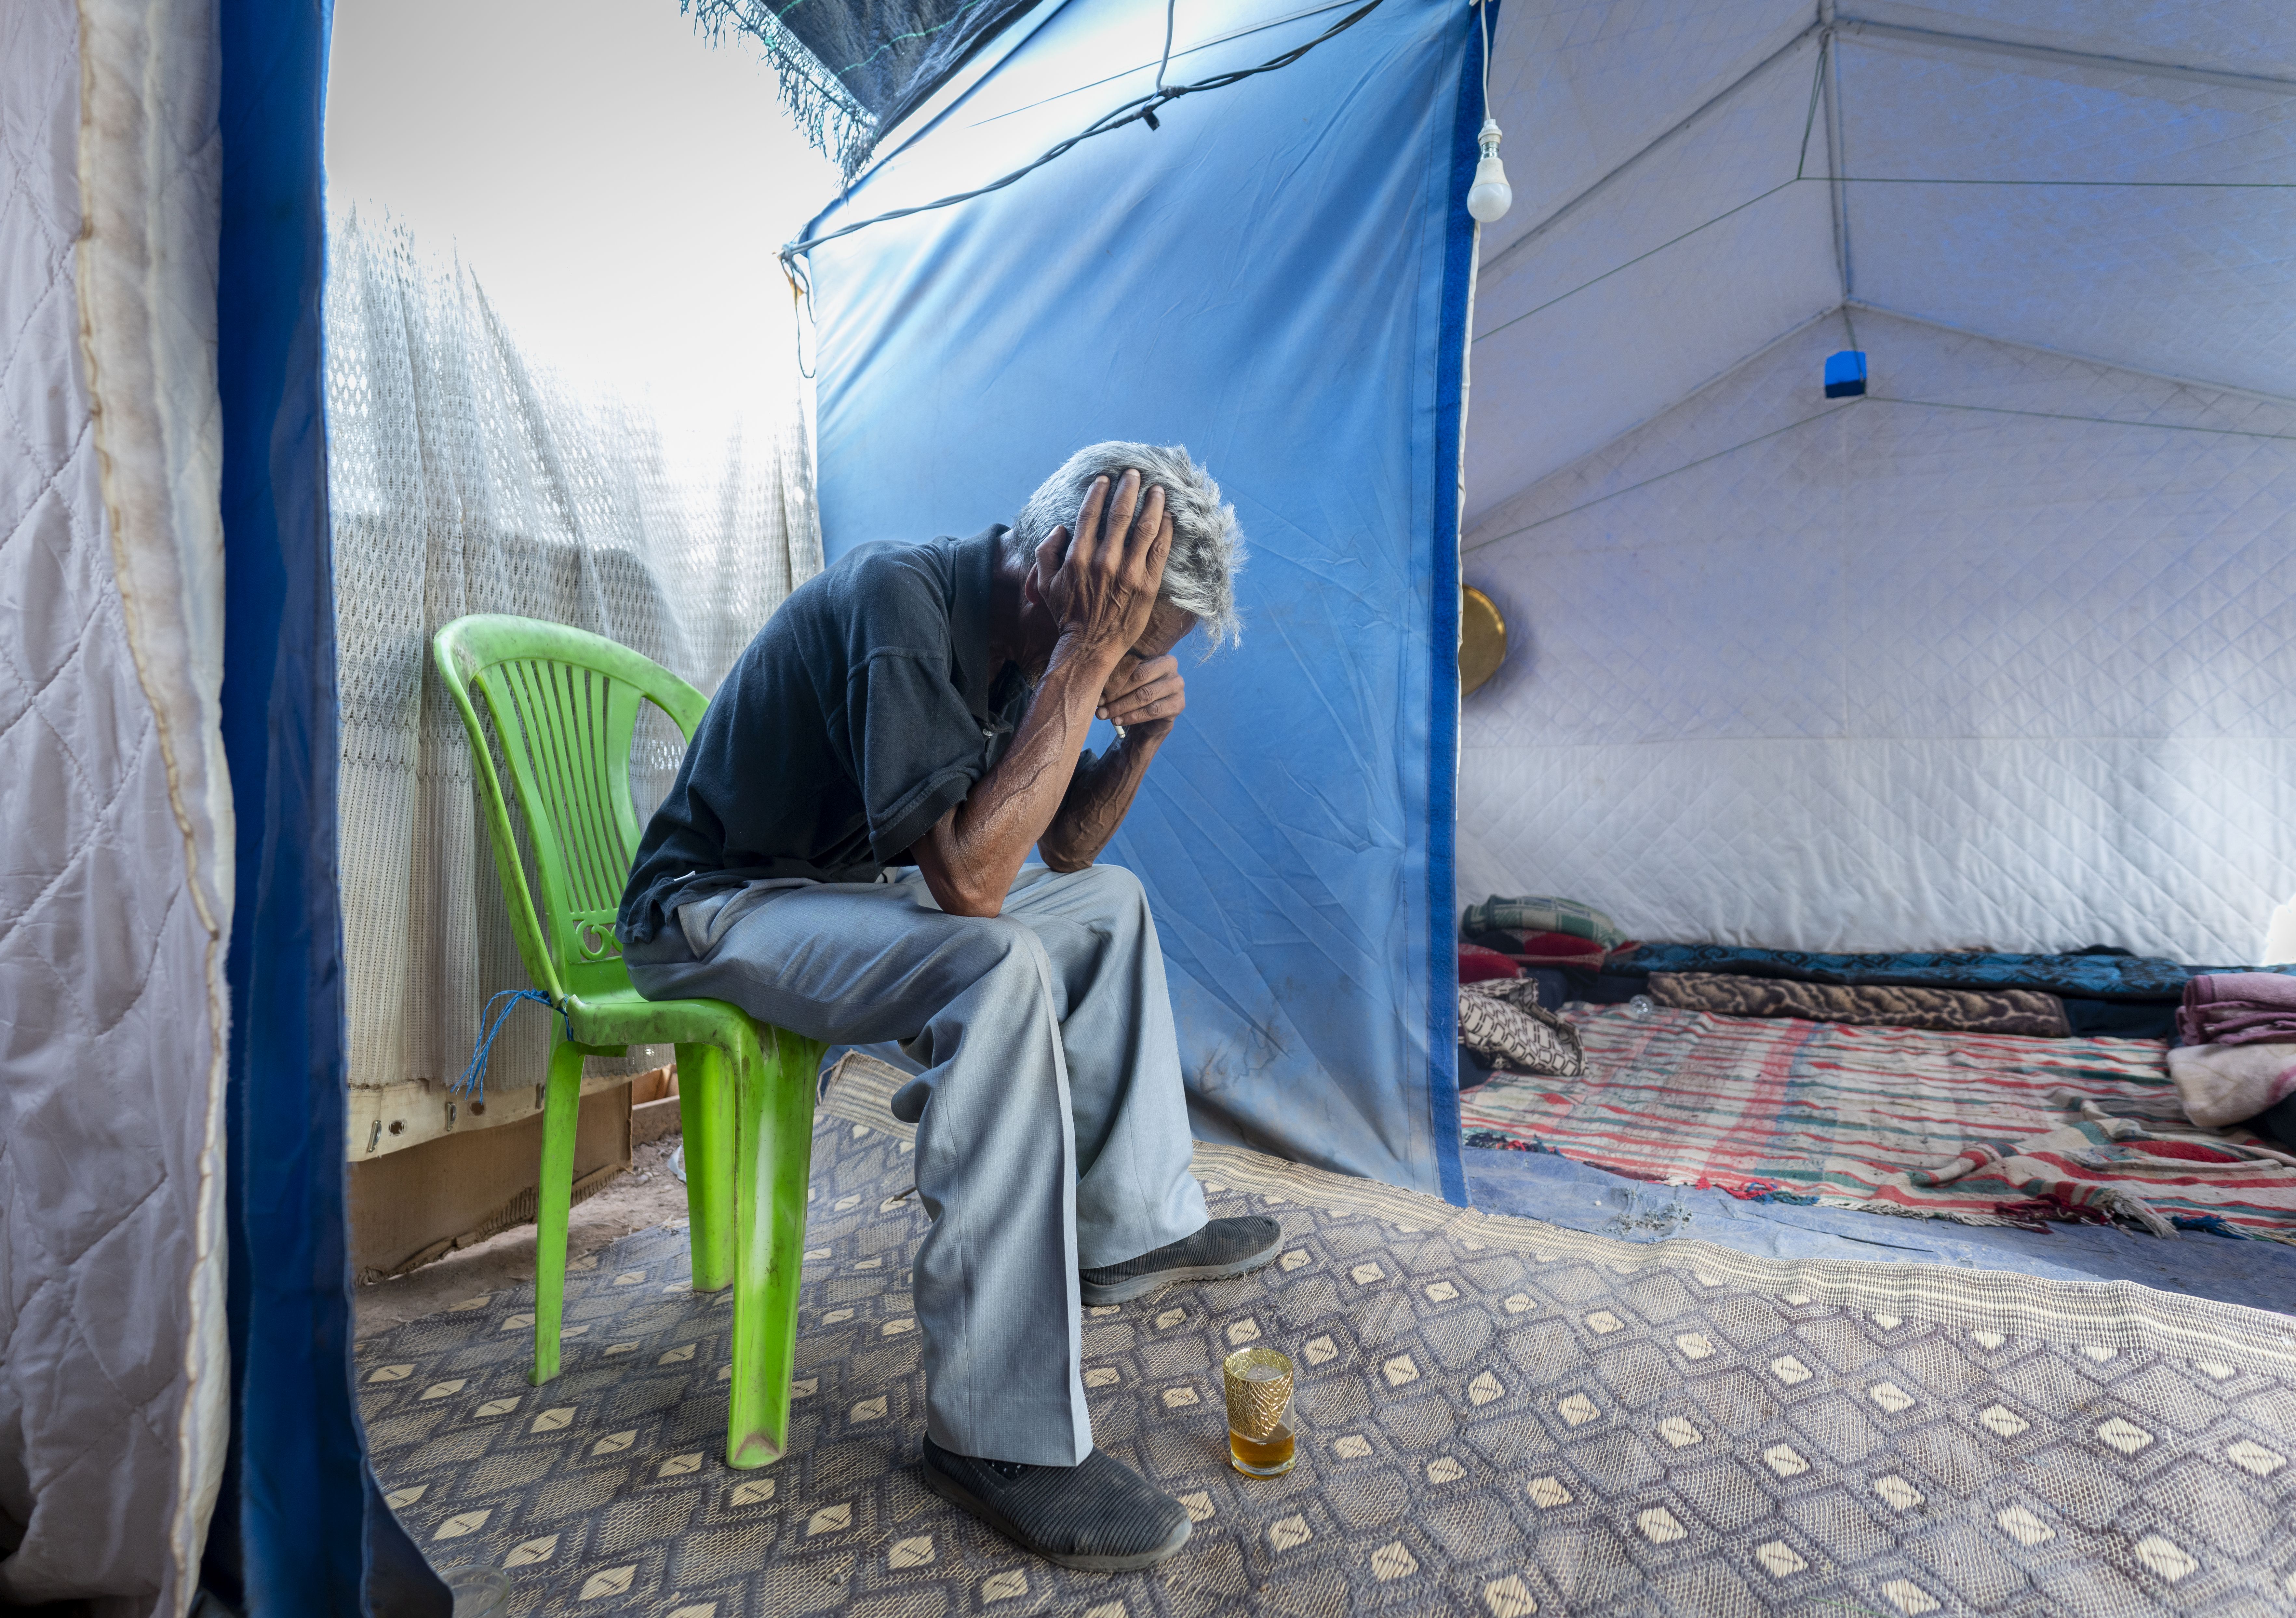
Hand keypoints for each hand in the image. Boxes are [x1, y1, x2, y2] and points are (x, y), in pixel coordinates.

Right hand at [1037, 470, 1171, 663]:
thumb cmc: (1067, 614)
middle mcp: (1104, 560)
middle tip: (1135, 474)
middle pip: (1120, 513)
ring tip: (1158, 489)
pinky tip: (1169, 517)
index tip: (1107, 479)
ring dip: (1153, 503)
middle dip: (1129, 488)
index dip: (1100, 492)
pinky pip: (1160, 550)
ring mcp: (1128, 572)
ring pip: (1145, 527)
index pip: (1091, 513)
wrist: (1090, 647)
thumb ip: (1046, 551)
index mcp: (1078, 556)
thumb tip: (1060, 529)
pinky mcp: (1147, 585)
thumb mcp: (1045, 583)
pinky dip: (1166, 530)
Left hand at [1097, 652, 1184, 736]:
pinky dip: (1132, 717)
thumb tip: (1096, 682)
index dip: (1113, 675)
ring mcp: (1177, 685)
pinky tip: (1118, 720)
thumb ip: (1116, 675)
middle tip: (1099, 703)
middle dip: (1116, 692)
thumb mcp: (1125, 679)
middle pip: (1139, 677)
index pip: (1133, 661)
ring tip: (1104, 714)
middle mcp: (1171, 665)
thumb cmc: (1134, 691)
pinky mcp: (1178, 705)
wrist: (1151, 718)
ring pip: (1144, 695)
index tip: (1097, 687)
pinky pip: (1151, 711)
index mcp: (1156, 652)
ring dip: (1121, 706)